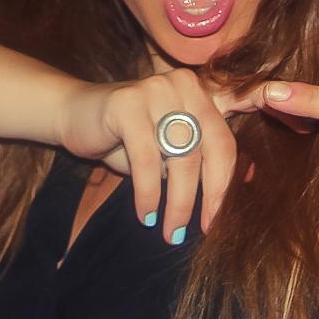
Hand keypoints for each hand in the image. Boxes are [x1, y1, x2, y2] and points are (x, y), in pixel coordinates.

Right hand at [58, 67, 277, 242]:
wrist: (73, 114)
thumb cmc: (127, 137)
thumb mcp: (167, 148)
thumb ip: (200, 159)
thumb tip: (245, 185)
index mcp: (200, 94)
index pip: (225, 143)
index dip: (226, 185)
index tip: (222, 222)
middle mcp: (183, 86)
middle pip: (209, 151)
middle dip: (206, 199)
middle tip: (198, 232)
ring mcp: (156, 89)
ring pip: (180, 158)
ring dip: (177, 204)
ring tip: (169, 231)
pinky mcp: (127, 102)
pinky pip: (147, 159)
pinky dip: (147, 193)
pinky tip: (145, 215)